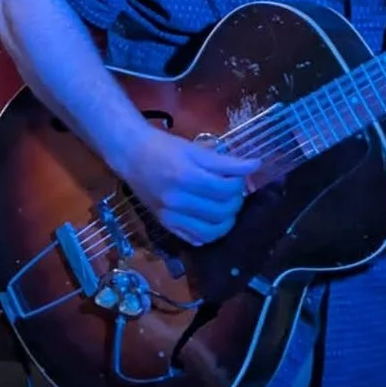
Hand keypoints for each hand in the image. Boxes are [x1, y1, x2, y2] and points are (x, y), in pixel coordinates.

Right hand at [113, 127, 260, 245]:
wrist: (131, 155)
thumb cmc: (164, 148)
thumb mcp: (195, 149)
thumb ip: (225, 161)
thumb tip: (254, 165)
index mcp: (186, 176)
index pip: (226, 188)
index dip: (239, 182)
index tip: (239, 175)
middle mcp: (178, 200)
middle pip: (221, 210)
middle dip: (235, 201)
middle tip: (232, 191)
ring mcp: (171, 215)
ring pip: (211, 230)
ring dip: (226, 221)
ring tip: (226, 207)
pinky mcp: (165, 224)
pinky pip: (194, 238)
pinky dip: (209, 234)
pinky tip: (211, 221)